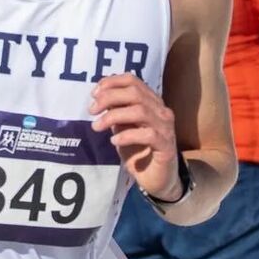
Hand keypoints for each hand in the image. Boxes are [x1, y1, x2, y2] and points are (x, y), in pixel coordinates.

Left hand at [90, 73, 181, 199]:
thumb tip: (99, 96)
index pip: (132, 80)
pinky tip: (114, 141)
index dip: (112, 82)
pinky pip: (147, 134)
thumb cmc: (139, 150)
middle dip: (109, 98)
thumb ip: (115, 110)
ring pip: (140, 111)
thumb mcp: (122, 127)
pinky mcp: (166, 146)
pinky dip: (127, 135)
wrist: (156, 178)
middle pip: (135, 93)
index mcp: (151, 101)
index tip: (94, 94)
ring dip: (114, 116)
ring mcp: (166, 127)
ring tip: (97, 127)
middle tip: (92, 110)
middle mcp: (161, 110)